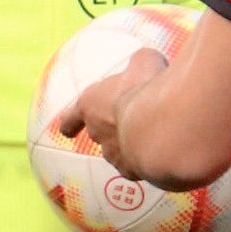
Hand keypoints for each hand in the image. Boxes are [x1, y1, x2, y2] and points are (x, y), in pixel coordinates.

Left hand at [58, 58, 161, 172]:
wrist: (161, 126)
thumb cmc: (148, 89)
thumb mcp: (146, 62)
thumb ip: (140, 62)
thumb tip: (144, 60)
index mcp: (91, 105)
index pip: (72, 116)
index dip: (71, 122)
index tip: (66, 131)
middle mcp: (97, 132)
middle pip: (99, 134)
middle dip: (112, 130)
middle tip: (131, 123)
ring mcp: (114, 155)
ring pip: (119, 153)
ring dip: (131, 146)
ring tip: (153, 137)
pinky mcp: (133, 171)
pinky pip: (139, 167)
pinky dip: (148, 161)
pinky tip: (164, 153)